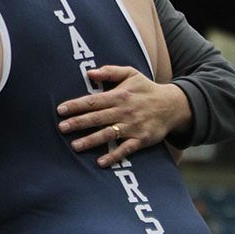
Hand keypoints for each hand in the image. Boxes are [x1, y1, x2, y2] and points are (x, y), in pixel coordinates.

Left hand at [56, 65, 191, 166]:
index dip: (76, 105)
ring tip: (74, 146)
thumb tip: (89, 73)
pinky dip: (114, 156)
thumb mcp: (131, 73)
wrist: (173, 105)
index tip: (60, 110)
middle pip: (97, 118)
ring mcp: (132, 126)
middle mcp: (124, 111)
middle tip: (61, 128)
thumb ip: (110, 71)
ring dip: (91, 140)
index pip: (93, 101)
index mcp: (119, 95)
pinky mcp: (141, 139)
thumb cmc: (147, 89)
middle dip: (78, 123)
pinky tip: (101, 162)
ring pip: (108, 134)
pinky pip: (126, 149)